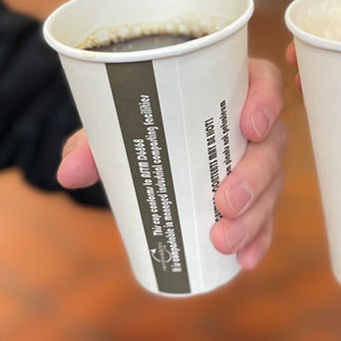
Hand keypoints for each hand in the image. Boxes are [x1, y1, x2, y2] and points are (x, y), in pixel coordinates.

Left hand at [58, 58, 286, 268]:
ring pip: (272, 184)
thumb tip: (68, 173)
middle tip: (224, 203)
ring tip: (222, 240)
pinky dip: (258, 237)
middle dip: (254, 176)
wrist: (141, 146)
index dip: (267, 102)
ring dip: (254, 215)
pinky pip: (266, 215)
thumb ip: (93, 143)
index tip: (250, 127)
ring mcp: (258, 160)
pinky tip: (245, 258)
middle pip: (272, 143)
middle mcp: (253, 121)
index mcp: (229, 85)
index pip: (265, 82)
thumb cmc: (138, 121)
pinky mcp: (255, 194)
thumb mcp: (114, 124)